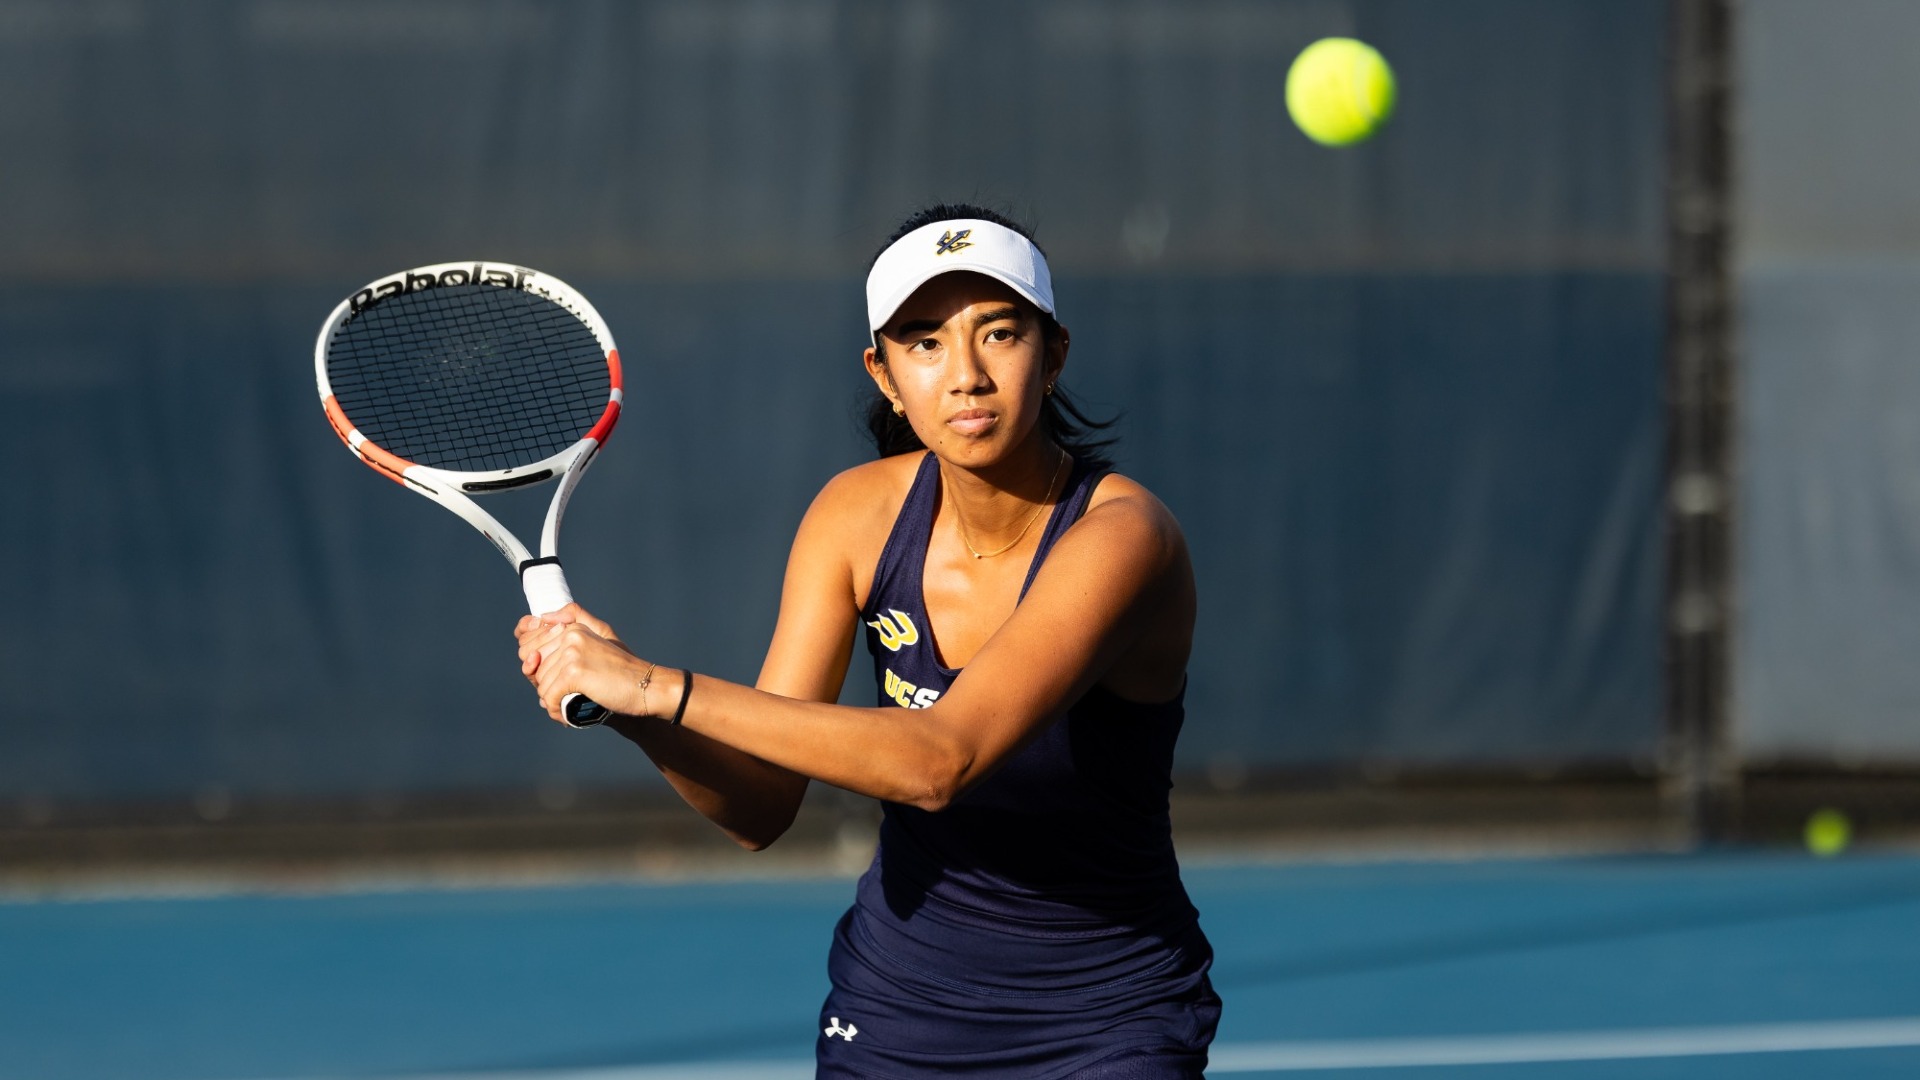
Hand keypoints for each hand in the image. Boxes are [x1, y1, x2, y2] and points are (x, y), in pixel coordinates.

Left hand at [514, 604, 647, 723]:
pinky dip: (556, 711)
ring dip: (552, 702)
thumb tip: (542, 618)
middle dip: (546, 687)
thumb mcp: (602, 637)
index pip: (530, 646)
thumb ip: (576, 619)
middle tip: (565, 696)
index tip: (555, 682)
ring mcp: (572, 652)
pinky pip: (548, 696)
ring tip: (571, 706)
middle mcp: (570, 635)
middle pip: (535, 668)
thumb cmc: (623, 671)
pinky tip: (568, 715)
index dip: (536, 670)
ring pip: (541, 684)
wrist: (648, 687)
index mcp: (573, 627)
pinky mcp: (574, 672)